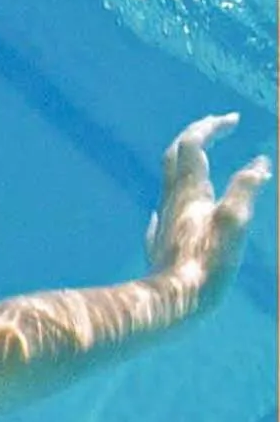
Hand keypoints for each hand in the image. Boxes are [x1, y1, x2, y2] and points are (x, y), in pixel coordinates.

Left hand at [144, 113, 271, 312]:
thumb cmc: (206, 264)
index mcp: (189, 192)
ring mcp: (164, 221)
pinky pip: (168, 209)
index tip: (232, 119)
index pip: (192, 144)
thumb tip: (260, 163)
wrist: (173, 302)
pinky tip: (178, 207)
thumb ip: (246, 189)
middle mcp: (171, 201)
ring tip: (204, 160)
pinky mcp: (162, 242)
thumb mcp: (234, 223)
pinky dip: (181, 195)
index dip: (211, 127)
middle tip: (217, 125)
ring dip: (188, 163)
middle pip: (175, 156)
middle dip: (196, 135)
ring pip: (170, 181)